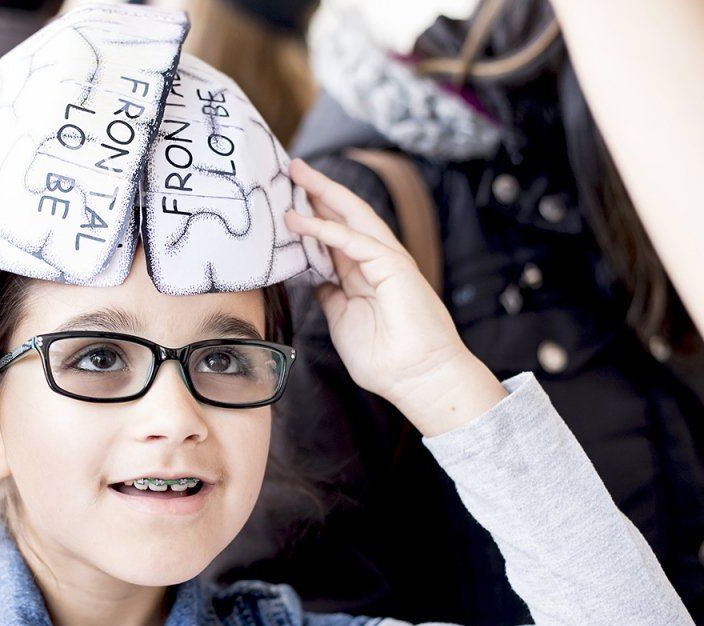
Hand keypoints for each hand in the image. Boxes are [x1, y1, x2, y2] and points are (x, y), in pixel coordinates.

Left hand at [285, 159, 506, 436]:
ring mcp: (388, 262)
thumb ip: (330, 296)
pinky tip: (302, 219)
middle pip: (344, 215)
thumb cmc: (386, 359)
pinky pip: (356, 241)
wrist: (418, 380)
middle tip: (290, 167)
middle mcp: (377, 261)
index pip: (335, 235)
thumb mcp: (343, 321)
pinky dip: (327, 229)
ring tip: (295, 174)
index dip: (312, 214)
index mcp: (365, 274)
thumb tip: (313, 279)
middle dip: (317, 190)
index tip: (284, 199)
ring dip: (323, 194)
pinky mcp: (394, 268)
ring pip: (353, 217)